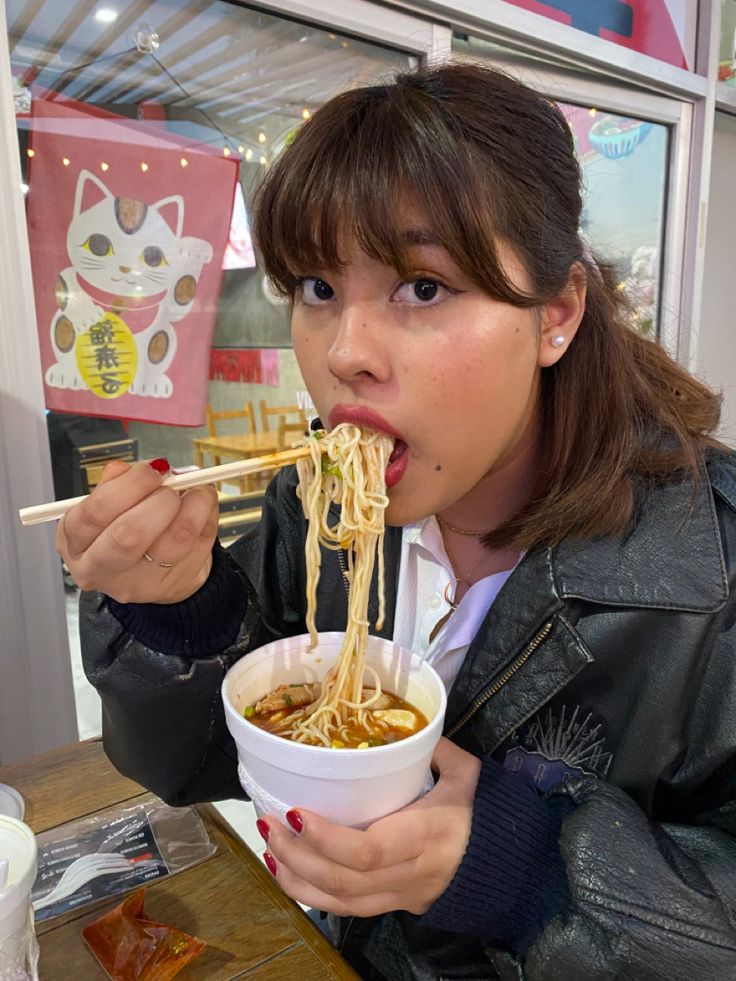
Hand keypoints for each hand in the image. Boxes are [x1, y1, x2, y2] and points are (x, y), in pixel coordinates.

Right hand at [56, 459, 218, 603]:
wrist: (149, 567)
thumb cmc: (123, 527)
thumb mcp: (108, 504)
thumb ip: (114, 484)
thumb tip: (123, 469)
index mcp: (75, 541)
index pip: (95, 512)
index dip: (130, 485)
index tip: (154, 469)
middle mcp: (100, 568)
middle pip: (129, 535)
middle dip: (158, 500)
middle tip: (171, 484)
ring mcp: (138, 583)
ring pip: (174, 542)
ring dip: (193, 506)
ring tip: (197, 490)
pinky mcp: (173, 584)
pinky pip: (199, 544)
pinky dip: (207, 517)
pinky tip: (202, 506)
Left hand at [259, 737, 480, 916]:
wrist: (510, 866)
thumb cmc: (484, 813)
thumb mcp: (469, 774)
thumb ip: (437, 747)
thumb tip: (405, 720)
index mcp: (426, 836)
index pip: (369, 850)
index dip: (328, 839)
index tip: (296, 813)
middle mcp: (409, 874)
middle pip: (344, 880)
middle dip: (298, 855)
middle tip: (266, 822)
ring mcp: (400, 896)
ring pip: (340, 902)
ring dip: (297, 878)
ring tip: (267, 848)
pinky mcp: (394, 906)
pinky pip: (347, 910)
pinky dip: (312, 894)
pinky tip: (287, 873)